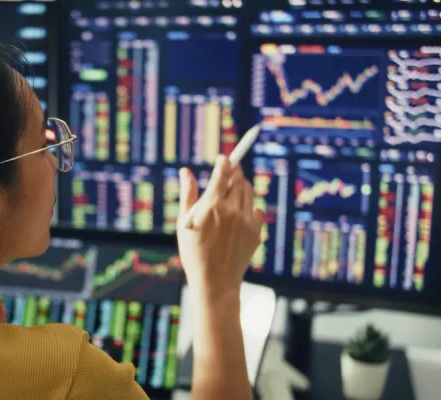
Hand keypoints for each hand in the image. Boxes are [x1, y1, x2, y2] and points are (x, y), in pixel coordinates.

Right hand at [176, 155, 263, 295]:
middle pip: (238, 179)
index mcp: (212, 205)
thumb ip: (187, 194)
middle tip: (230, 170)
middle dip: (234, 172)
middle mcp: (232, 210)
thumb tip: (185, 171)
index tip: (224, 158)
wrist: (215, 282)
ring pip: (248, 192)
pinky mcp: (256, 232)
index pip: (223, 172)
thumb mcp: (185, 223)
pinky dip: (248, 208)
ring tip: (233, 191)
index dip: (225, 161)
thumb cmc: (194, 253)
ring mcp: (246, 221)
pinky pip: (255, 211)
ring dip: (242, 186)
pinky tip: (239, 215)